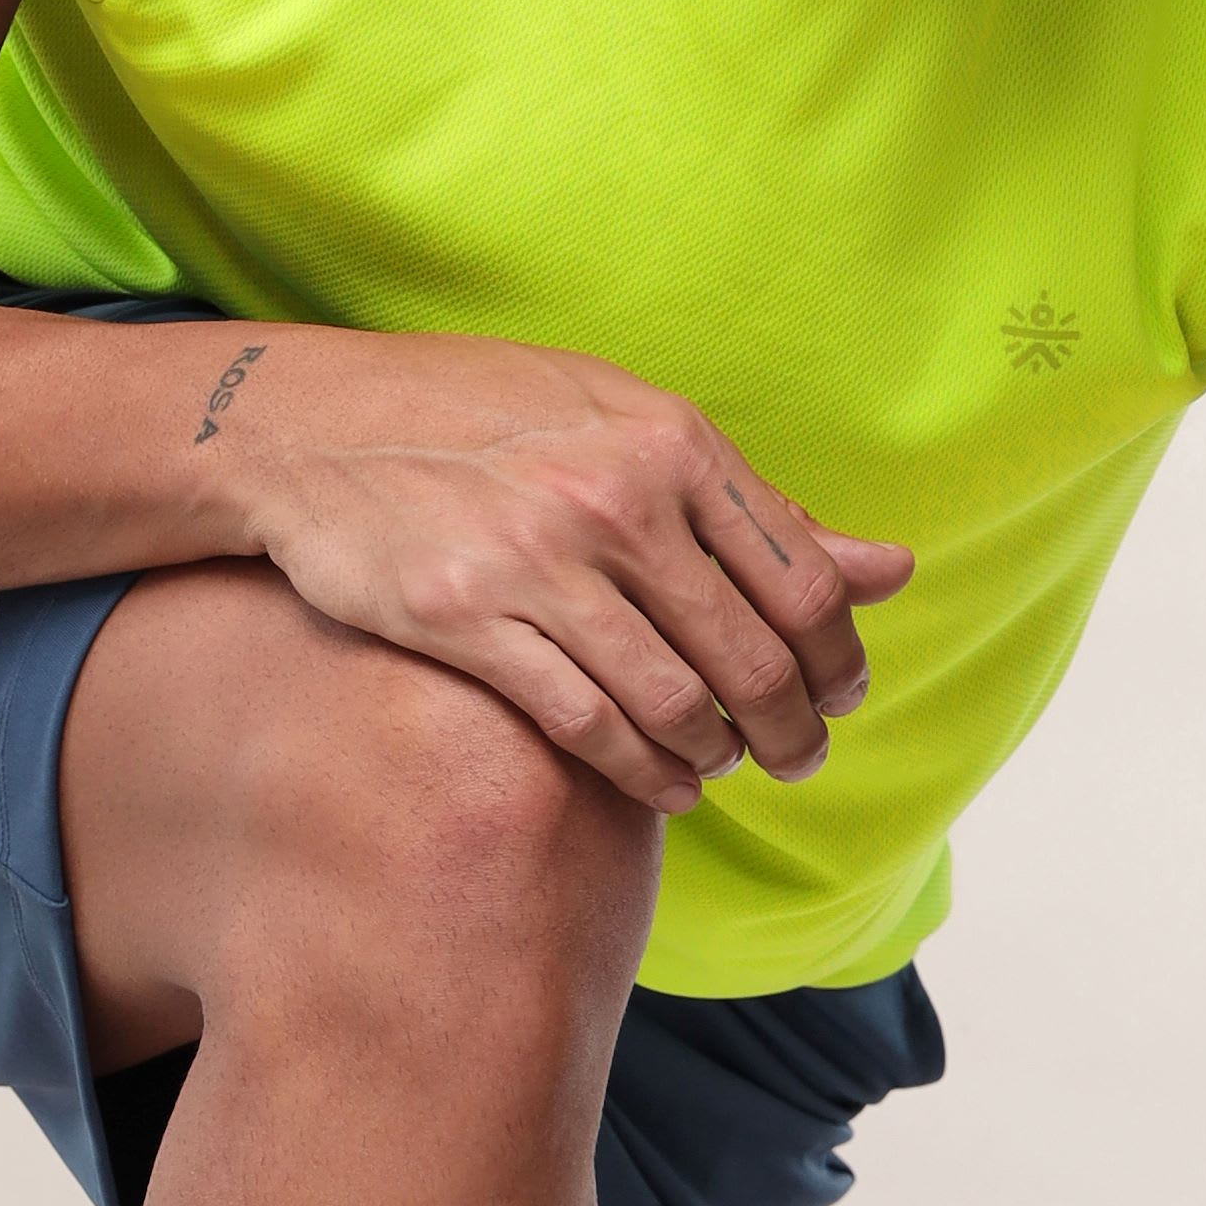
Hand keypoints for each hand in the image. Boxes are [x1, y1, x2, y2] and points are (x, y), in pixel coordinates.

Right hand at [229, 330, 914, 814]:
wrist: (311, 422)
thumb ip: (752, 505)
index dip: (837, 659)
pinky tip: (661, 785)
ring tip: (719, 770)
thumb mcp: (626, 426)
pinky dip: (642, 773)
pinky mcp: (465, 619)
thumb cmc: (486, 420)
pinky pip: (587, 725)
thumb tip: (894, 570)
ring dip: (716, 757)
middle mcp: (616, 499)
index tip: (840, 697)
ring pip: (676, 703)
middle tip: (797, 761)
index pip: (803, 581)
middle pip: (753, 657)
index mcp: (670, 442)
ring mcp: (538, 561)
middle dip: (792, 729)